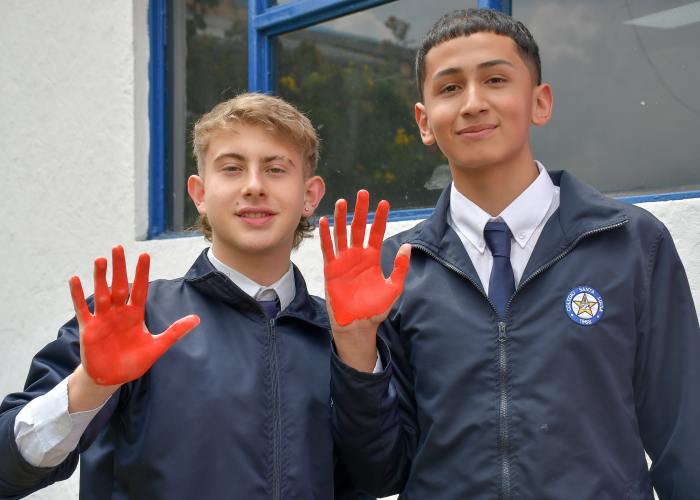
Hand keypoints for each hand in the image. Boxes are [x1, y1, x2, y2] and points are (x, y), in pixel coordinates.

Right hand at [69, 245, 199, 385]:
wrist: (112, 378)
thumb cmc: (134, 361)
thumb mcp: (157, 346)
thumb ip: (175, 332)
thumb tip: (197, 319)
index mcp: (135, 314)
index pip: (140, 289)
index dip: (142, 273)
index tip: (145, 255)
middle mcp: (119, 312)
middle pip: (119, 285)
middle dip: (119, 268)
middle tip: (118, 247)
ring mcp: (103, 319)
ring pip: (102, 294)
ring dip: (100, 277)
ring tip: (100, 260)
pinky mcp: (89, 328)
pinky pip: (82, 309)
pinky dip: (78, 296)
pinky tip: (75, 279)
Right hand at [320, 190, 410, 327]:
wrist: (358, 325)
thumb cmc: (376, 308)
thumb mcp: (393, 288)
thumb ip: (400, 268)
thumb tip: (407, 247)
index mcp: (372, 258)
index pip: (377, 233)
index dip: (380, 218)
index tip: (384, 203)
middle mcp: (357, 256)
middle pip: (358, 227)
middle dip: (361, 211)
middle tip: (363, 193)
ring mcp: (343, 261)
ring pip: (342, 234)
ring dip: (341, 218)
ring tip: (342, 201)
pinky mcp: (331, 269)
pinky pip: (327, 249)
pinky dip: (325, 235)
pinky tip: (324, 221)